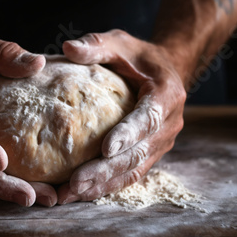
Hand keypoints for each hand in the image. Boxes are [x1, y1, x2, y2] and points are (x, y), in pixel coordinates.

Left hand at [58, 29, 185, 203]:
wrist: (166, 70)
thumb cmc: (138, 55)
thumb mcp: (120, 43)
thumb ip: (96, 45)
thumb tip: (67, 47)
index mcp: (166, 94)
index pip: (148, 118)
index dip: (128, 134)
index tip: (106, 149)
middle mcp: (169, 123)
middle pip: (139, 152)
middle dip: (108, 169)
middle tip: (77, 181)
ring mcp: (162, 142)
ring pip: (134, 169)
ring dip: (105, 183)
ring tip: (74, 193)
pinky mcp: (152, 152)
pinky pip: (131, 173)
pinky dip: (109, 185)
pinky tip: (84, 193)